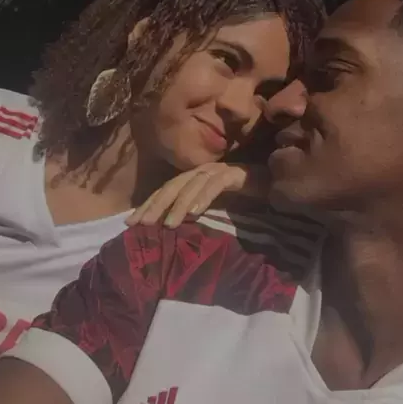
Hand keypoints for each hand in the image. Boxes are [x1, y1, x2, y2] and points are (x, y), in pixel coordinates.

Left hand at [127, 163, 266, 228]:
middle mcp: (201, 172)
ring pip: (191, 186)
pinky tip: (195, 213)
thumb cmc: (241, 198)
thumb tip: (171, 232)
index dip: (148, 205)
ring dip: (177, 205)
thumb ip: (195, 213)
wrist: (271, 183)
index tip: (130, 223)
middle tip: (140, 225)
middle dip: (155, 206)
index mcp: (193, 179)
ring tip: (166, 225)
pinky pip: (215, 185)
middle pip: (172, 187)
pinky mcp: (233, 174)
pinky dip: (204, 198)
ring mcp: (217, 171)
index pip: (165, 191)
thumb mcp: (213, 208)